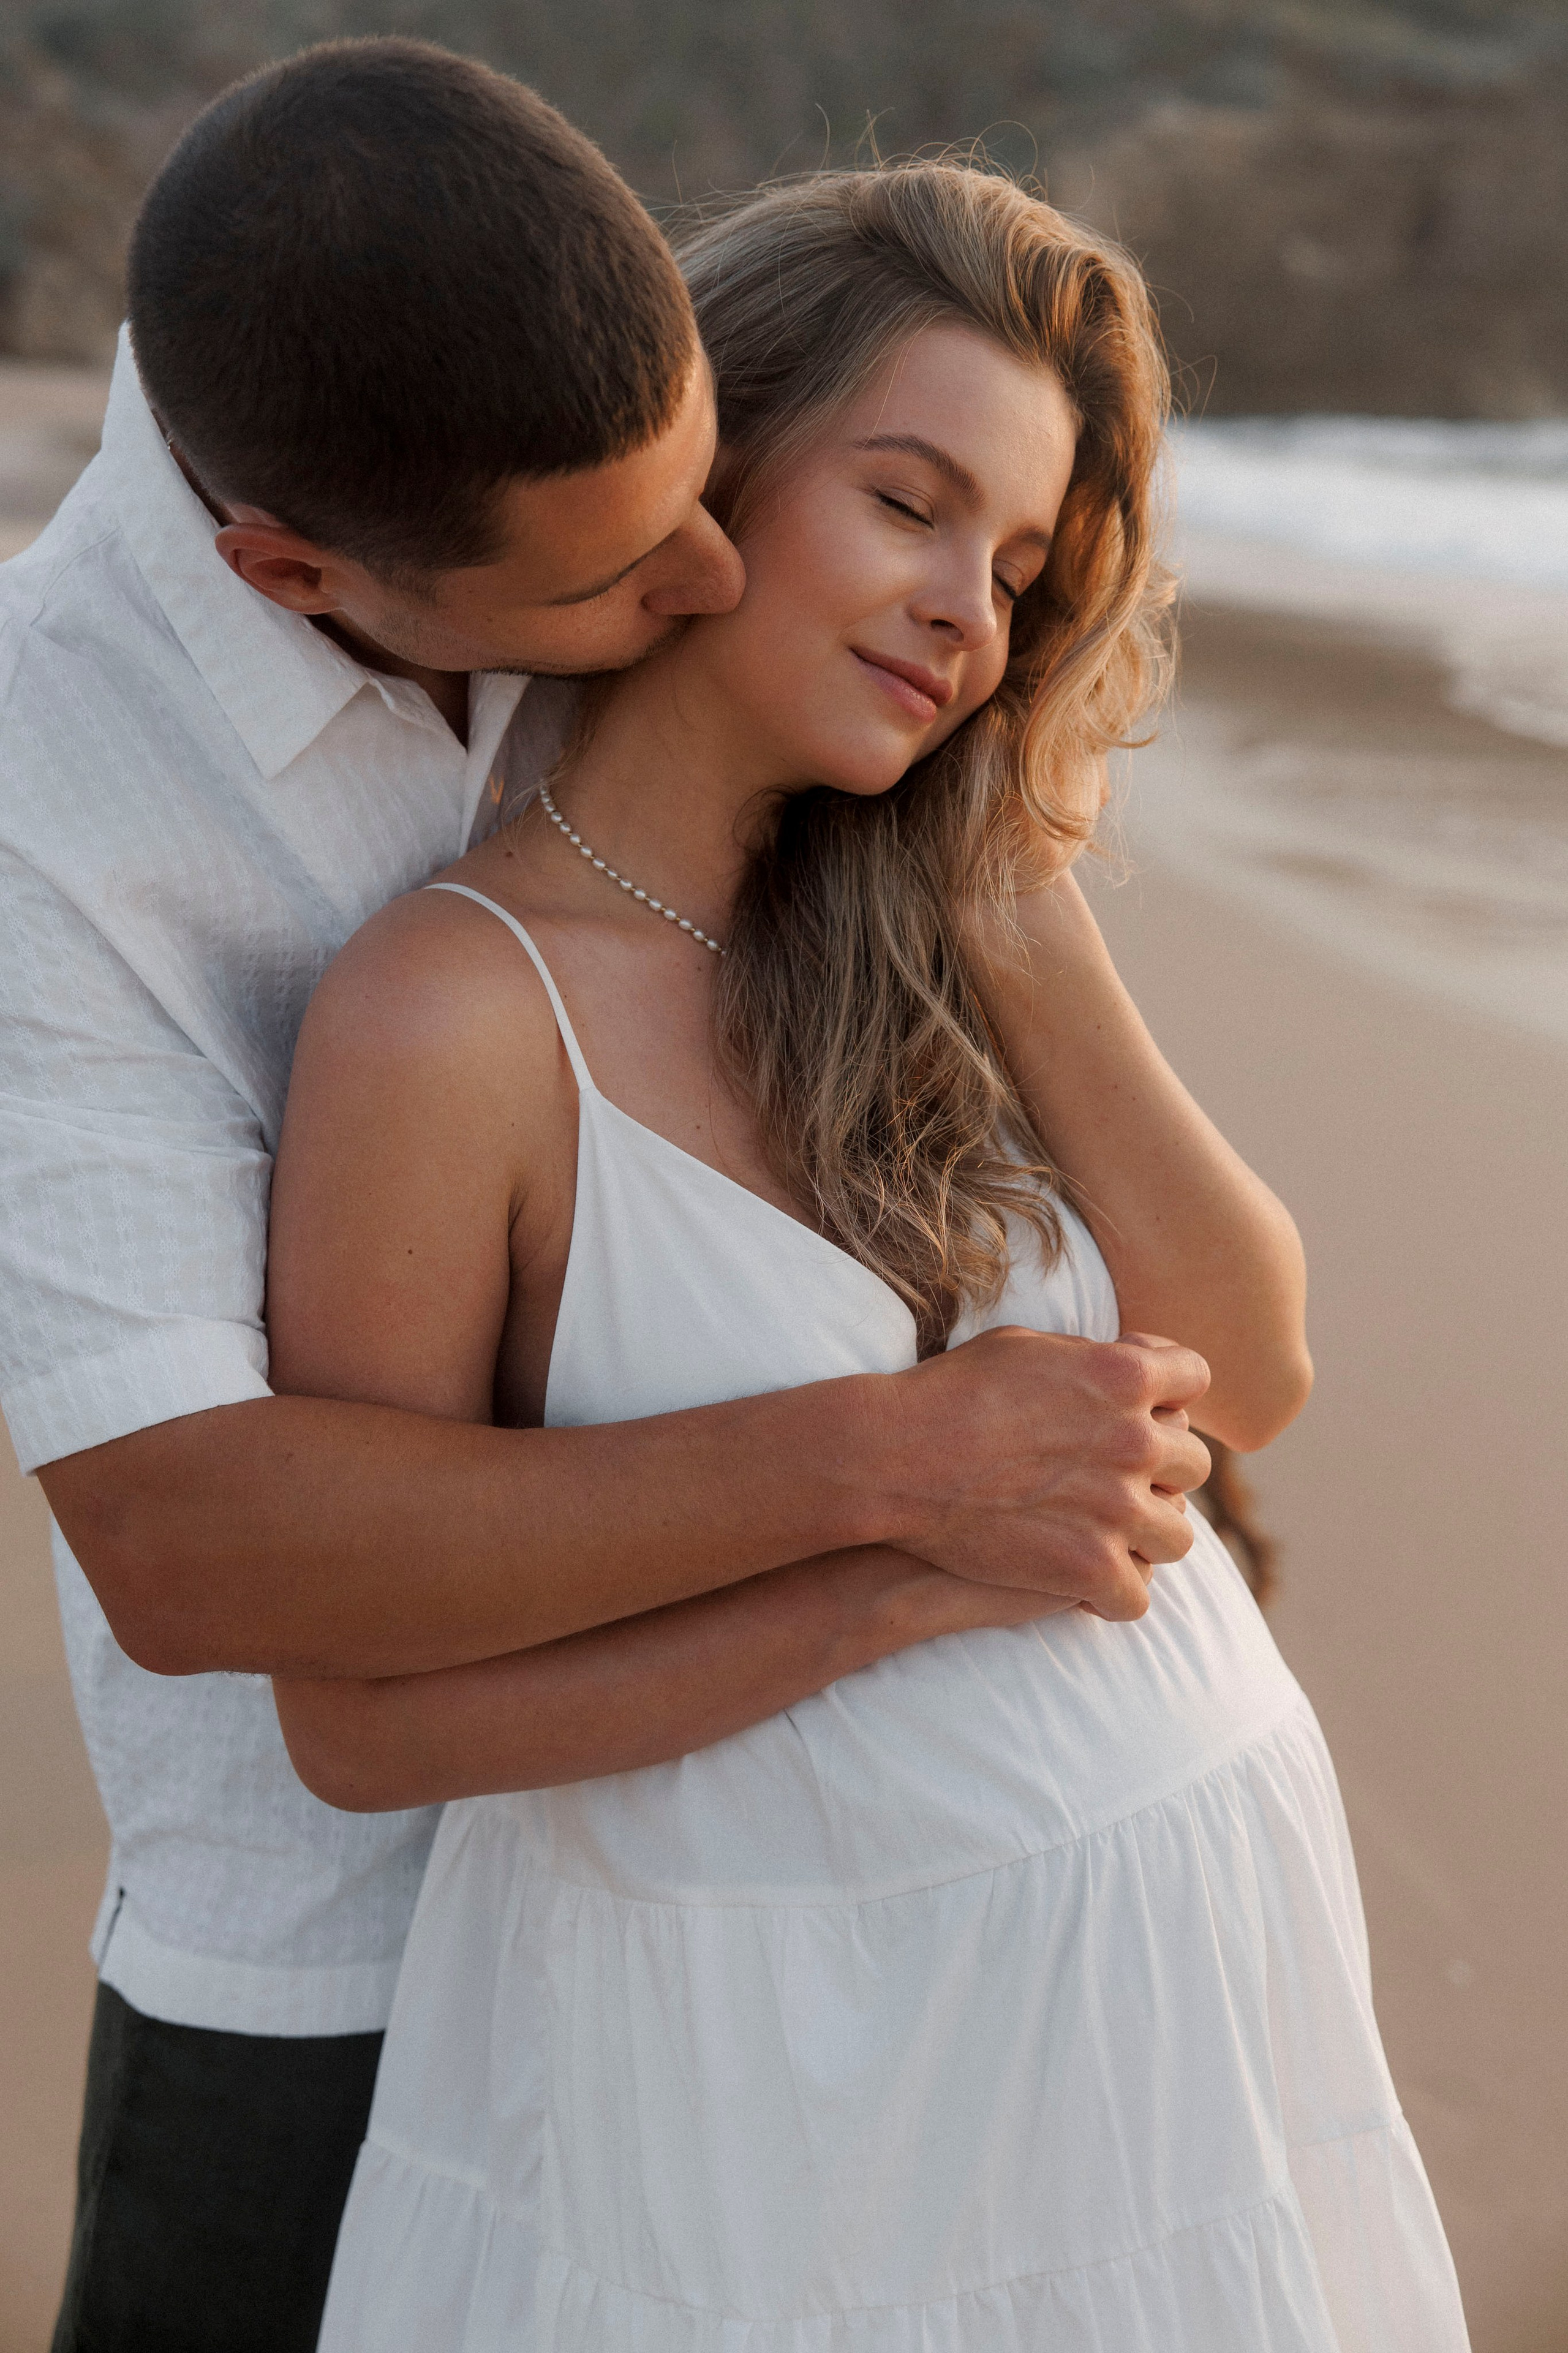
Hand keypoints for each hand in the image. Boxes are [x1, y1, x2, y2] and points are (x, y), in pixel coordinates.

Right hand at [876, 1326, 1211, 1621]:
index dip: (1170, 1396)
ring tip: (1108, 1539)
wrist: (895, 1459)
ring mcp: (1119, 1508)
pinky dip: (1112, 1595)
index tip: (1143, 1411)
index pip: (1196, 1378)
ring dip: (1147, 1538)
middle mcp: (1136, 1438)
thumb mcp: (1025, 1347)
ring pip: (1178, 1536)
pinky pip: (1136, 1596)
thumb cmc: (947, 1393)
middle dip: (1161, 1472)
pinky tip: (1083, 1584)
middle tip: (1117, 1482)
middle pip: (1193, 1463)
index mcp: (1125, 1374)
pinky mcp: (1091, 1566)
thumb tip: (1130, 1362)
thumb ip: (1092, 1357)